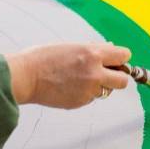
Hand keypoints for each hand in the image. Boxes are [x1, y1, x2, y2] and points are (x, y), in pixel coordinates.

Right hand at [5, 42, 131, 107]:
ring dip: (99, 86)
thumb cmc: (42, 58)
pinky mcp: (81, 102)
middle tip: (105, 74)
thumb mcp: (69, 46)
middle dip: (116, 76)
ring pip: (107, 91)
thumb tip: (109, 49)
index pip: (123, 56)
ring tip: (80, 80)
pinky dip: (84, 93)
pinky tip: (70, 86)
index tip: (115, 60)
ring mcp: (88, 90)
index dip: (120, 58)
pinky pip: (91, 97)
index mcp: (92, 54)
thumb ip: (91, 49)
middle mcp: (94, 73)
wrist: (25, 77)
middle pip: (123, 80)